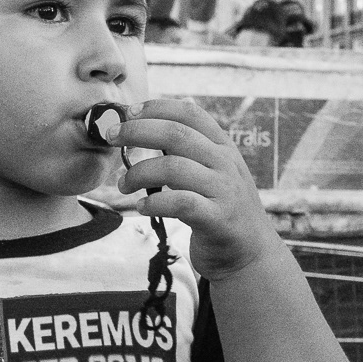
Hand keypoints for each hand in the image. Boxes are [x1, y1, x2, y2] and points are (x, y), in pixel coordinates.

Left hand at [111, 99, 281, 280]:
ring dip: (138, 173)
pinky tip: (142, 206)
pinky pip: (180, 203)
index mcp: (223, 147)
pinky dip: (154, 202)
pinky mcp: (218, 220)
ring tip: (124, 184)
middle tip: (111, 138)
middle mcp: (226, 164)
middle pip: (176, 134)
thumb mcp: (212, 172)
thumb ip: (190, 149)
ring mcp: (224, 191)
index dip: (156, 107)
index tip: (128, 112)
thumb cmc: (220, 209)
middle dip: (137, 131)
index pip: (190, 113)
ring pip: (173, 167)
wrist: (251, 254)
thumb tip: (154, 118)